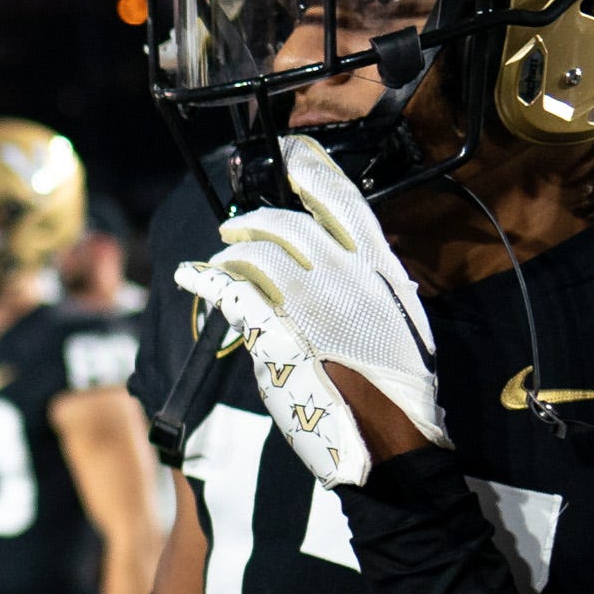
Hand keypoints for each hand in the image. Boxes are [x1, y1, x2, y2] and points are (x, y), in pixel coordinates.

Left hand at [174, 134, 444, 485]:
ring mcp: (308, 301)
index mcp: (380, 268)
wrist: (389, 440)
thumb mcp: (401, 321)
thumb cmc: (398, 389)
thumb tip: (350, 260)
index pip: (342, 199)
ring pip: (257, 253)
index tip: (291, 154)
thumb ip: (375, 283)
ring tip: (221, 256)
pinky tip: (191, 275)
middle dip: (257, 220)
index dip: (311, 170)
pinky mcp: (274, 331)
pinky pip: (230, 291)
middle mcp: (344, 274)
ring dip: (232, 250)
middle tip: (237, 227)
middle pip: (290, 223)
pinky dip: (205, 278)